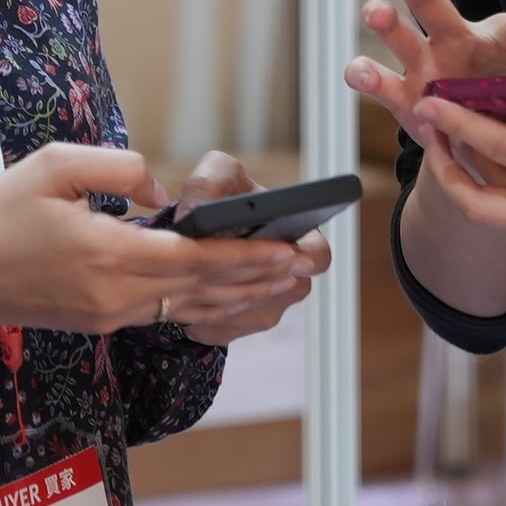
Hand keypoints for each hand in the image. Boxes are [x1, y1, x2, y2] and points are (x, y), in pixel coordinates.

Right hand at [0, 142, 317, 355]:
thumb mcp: (53, 165)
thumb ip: (118, 167)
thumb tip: (161, 189)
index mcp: (107, 254)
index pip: (197, 259)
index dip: (249, 256)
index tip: (290, 249)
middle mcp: (116, 294)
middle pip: (205, 289)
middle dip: (260, 278)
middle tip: (305, 266)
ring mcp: (109, 315)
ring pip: (190, 305)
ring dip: (240, 295)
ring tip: (282, 281)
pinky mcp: (101, 321)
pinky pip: (165, 311)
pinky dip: (205, 302)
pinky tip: (228, 292)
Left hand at [156, 152, 329, 344]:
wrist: (204, 228)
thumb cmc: (225, 197)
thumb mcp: (219, 175)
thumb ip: (212, 181)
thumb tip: (195, 211)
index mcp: (299, 237)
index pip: (318, 256)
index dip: (304, 259)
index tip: (281, 255)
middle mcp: (291, 275)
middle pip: (284, 293)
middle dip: (248, 282)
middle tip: (217, 273)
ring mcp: (271, 303)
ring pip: (253, 313)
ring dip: (224, 305)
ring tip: (193, 291)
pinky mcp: (244, 323)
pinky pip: (230, 330)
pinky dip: (208, 322)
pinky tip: (186, 310)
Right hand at [343, 0, 505, 139]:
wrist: (498, 136)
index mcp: (503, 35)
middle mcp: (459, 40)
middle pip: (441, 10)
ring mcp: (427, 65)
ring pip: (403, 38)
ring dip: (388, 25)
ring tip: (377, 13)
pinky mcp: (405, 94)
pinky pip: (383, 82)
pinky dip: (368, 75)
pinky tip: (359, 70)